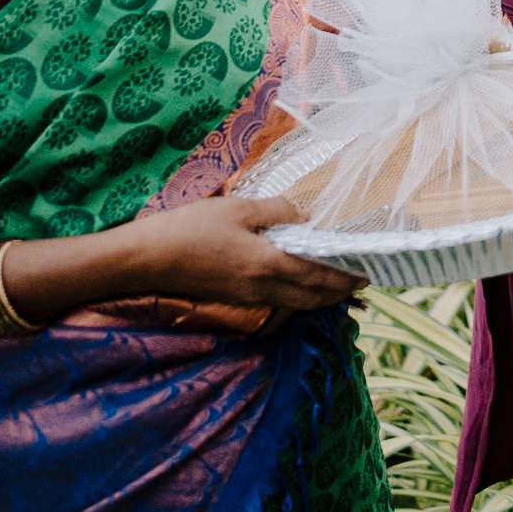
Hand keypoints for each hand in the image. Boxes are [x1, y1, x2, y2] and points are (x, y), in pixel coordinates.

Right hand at [116, 195, 366, 310]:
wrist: (145, 259)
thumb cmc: (190, 228)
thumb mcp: (238, 208)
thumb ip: (277, 211)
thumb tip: (304, 215)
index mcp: (268, 265)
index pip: (320, 276)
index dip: (346, 276)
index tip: (367, 270)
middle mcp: (262, 289)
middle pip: (312, 298)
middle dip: (340, 291)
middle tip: (359, 278)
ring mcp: (246, 298)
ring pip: (295, 303)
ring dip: (319, 296)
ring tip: (335, 282)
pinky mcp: (232, 299)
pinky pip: (276, 303)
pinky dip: (295, 297)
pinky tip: (295, 282)